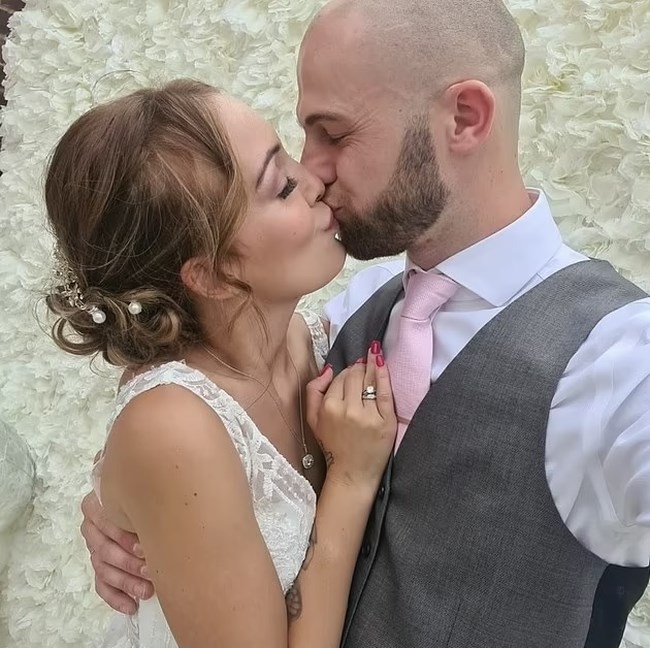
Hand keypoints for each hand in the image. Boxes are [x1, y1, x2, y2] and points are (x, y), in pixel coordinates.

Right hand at [80, 491, 153, 613]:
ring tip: (146, 591)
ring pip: (104, 570)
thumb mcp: (142, 496)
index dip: (125, 538)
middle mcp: (91, 527)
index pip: (106, 523)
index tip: (144, 548)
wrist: (137, 500)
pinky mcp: (98, 566)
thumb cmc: (143, 497)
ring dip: (126, 583)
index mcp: (97, 505)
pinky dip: (116, 598)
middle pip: (105, 550)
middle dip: (129, 564)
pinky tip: (130, 605)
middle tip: (150, 572)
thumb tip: (164, 524)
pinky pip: (101, 585)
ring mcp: (93, 548)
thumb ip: (145, 505)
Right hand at [306, 342, 395, 488]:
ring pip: (369, 381)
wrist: (352, 474)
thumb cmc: (332, 445)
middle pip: (355, 376)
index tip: (352, 372)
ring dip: (371, 366)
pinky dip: (384, 375)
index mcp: (328, 408)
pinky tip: (382, 362)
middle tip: (362, 365)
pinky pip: (385, 392)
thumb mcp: (313, 420)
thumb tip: (328, 370)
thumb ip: (313, 391)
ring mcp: (368, 416)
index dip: (346, 373)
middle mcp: (348, 410)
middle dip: (359, 368)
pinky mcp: (386, 422)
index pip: (340, 378)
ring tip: (374, 354)